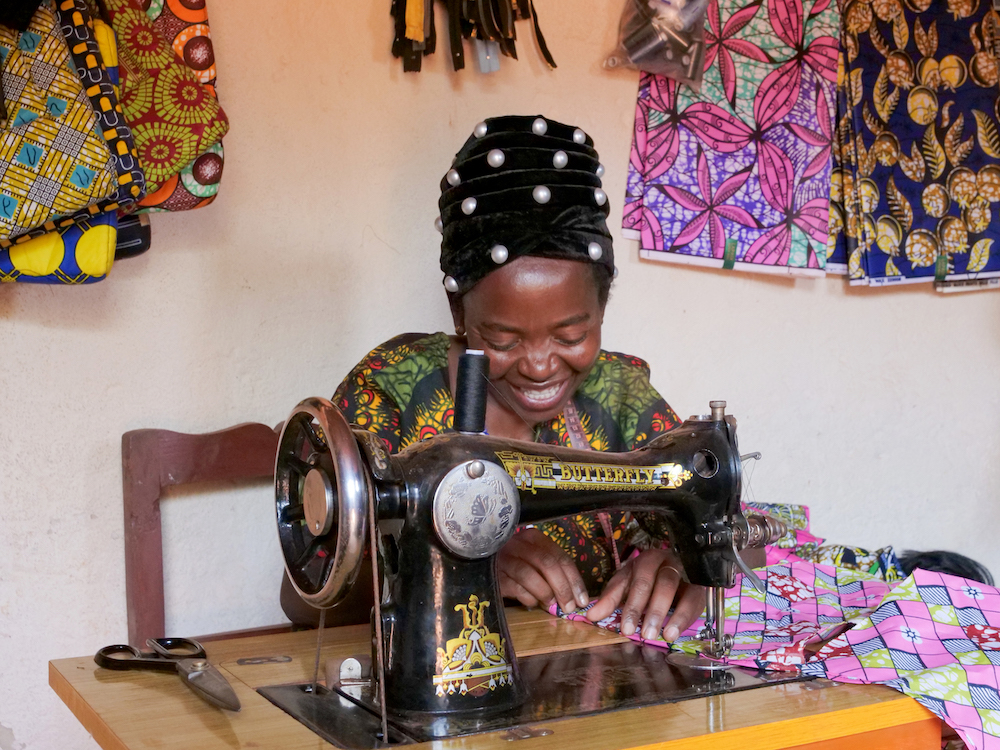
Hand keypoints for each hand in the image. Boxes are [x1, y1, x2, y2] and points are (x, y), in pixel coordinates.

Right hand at [498, 529, 591, 611]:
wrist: (480, 565)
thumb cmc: (515, 564)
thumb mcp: (534, 561)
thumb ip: (551, 572)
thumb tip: (574, 597)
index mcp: (534, 538)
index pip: (560, 557)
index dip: (574, 579)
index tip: (583, 599)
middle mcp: (518, 544)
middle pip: (547, 564)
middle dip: (562, 588)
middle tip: (569, 607)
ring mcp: (504, 558)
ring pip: (530, 575)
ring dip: (545, 593)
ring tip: (551, 606)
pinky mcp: (494, 575)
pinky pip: (515, 588)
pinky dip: (528, 598)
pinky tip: (531, 603)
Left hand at [586, 548, 704, 642]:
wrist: (674, 567)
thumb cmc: (646, 577)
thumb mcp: (627, 584)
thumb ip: (611, 599)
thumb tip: (591, 616)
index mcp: (647, 560)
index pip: (638, 580)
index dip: (632, 605)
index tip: (626, 629)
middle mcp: (667, 562)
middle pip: (661, 583)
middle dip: (651, 610)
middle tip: (645, 634)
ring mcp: (685, 572)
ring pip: (679, 590)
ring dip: (671, 614)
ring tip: (663, 635)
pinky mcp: (699, 585)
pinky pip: (695, 600)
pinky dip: (685, 618)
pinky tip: (676, 632)